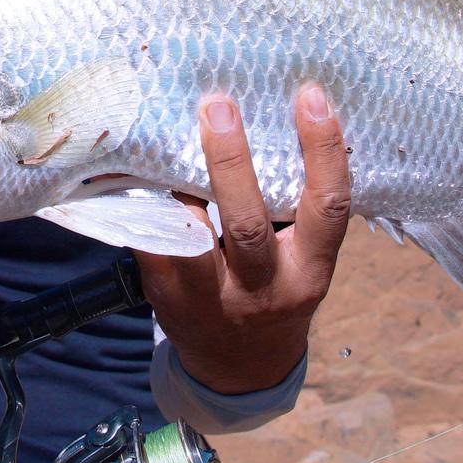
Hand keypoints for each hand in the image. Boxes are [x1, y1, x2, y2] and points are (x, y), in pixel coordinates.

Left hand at [136, 83, 351, 393]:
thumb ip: (296, 207)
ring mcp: (211, 299)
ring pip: (190, 238)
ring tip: (164, 133)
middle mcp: (264, 289)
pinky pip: (153, 244)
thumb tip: (271, 115)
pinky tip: (134, 166)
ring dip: (177, 184)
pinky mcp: (168, 298)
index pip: (328, 207)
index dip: (324, 150)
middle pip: (247, 225)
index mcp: (309, 271)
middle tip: (218, 105)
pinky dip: (145, 203)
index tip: (311, 95)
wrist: (241, 367)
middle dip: (230, 162)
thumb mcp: (303, 258)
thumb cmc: (277, 287)